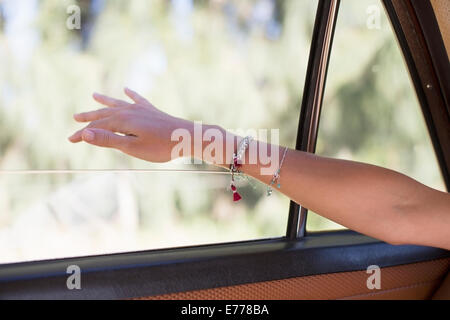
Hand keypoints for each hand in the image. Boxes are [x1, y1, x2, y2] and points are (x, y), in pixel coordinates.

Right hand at [68, 88, 191, 162]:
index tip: (70, 140)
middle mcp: (130, 111)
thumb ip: (108, 140)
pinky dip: (131, 95)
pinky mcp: (152, 111)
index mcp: (123, 121)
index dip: (83, 134)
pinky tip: (127, 89)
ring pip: (118, 104)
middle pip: (105, 114)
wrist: (187, 137)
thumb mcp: (132, 147)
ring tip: (94, 95)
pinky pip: (138, 99)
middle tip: (75, 118)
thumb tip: (85, 133)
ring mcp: (142, 109)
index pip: (97, 127)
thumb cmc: (161, 146)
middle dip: (89, 117)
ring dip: (105, 102)